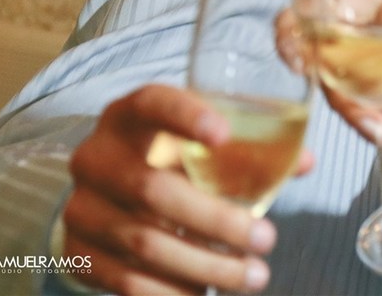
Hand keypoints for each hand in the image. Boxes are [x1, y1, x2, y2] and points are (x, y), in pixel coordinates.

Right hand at [63, 84, 311, 293]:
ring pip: (145, 243)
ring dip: (207, 266)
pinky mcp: (77, 250)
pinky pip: (126, 280)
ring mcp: (82, 205)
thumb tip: (305, 162)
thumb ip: (251, 148)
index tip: (224, 134)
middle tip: (267, 239)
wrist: (107, 193)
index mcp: (131, 115)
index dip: (185, 116)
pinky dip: (171, 293)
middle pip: (154, 190)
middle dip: (217, 221)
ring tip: (253, 277)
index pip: (153, 103)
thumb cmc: (170, 158)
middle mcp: (98, 155)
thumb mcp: (201, 143)